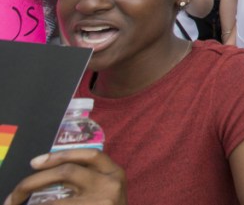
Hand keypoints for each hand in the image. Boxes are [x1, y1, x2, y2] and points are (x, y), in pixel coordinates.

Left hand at [5, 149, 125, 204]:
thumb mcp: (106, 190)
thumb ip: (89, 179)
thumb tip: (50, 172)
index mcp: (115, 172)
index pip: (89, 154)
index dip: (59, 155)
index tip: (34, 162)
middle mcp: (110, 185)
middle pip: (68, 172)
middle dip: (35, 180)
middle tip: (16, 193)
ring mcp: (101, 203)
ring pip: (56, 202)